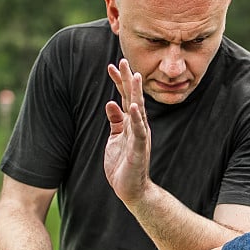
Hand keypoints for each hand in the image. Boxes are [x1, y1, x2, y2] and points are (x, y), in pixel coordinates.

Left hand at [104, 59, 152, 206]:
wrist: (132, 189)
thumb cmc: (123, 165)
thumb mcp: (115, 139)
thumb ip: (115, 121)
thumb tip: (110, 103)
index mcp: (131, 123)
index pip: (125, 98)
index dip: (119, 82)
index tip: (112, 66)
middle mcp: (138, 126)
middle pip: (133, 98)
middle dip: (127, 79)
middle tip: (121, 60)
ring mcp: (140, 136)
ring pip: (139, 110)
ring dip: (135, 93)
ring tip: (134, 76)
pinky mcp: (139, 148)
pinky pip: (138, 130)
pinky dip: (135, 118)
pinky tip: (132, 106)